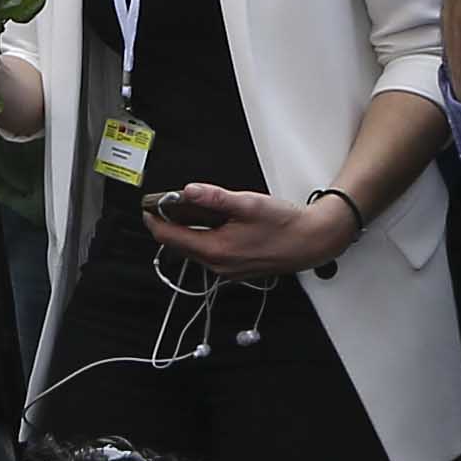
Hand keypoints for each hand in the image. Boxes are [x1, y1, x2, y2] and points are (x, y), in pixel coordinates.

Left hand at [148, 183, 357, 279]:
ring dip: (185, 232)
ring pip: (195, 250)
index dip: (155, 221)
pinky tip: (209, 224)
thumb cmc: (286, 225)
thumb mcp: (248, 204)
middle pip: (180, 246)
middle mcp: (218, 265)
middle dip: (167, 226)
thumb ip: (215, 198)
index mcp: (216, 250)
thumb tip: (188, 191)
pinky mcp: (237, 268)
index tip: (147, 207)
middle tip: (161, 206)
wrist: (313, 242)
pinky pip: (209, 254)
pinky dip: (201, 239)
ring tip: (181, 211)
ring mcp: (227, 270)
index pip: (171, 237)